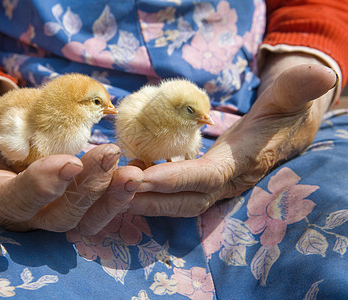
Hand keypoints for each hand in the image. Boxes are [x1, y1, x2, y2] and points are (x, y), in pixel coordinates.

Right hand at [0, 86, 143, 233]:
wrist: (3, 140)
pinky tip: (138, 176)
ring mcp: (56, 212)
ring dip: (110, 195)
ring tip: (130, 170)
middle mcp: (29, 216)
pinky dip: (120, 195)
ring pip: (85, 215)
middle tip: (107, 157)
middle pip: (59, 214)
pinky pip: (102, 208)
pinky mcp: (78, 204)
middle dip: (85, 188)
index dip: (42, 187)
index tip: (68, 163)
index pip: (18, 202)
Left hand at [129, 54, 336, 216]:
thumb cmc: (285, 112)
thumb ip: (300, 86)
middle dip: (150, 198)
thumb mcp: (290, 96)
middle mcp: (226, 182)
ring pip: (177, 203)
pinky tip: (128, 181)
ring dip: (145, 200)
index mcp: (242, 162)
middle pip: (186, 200)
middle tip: (113, 187)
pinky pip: (176, 195)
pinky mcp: (205, 185)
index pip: (207, 176)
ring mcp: (214, 187)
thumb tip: (323, 73)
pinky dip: (152, 193)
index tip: (143, 177)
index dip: (177, 178)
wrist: (286, 133)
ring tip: (111, 188)